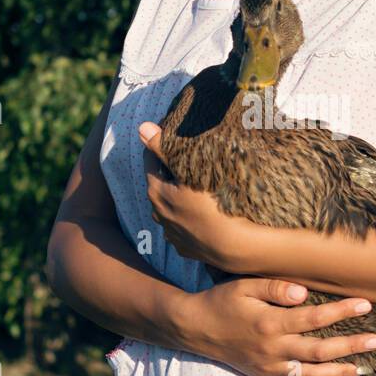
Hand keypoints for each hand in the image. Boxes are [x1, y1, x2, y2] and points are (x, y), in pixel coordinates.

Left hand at [138, 121, 259, 269]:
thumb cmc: (215, 204)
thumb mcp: (190, 172)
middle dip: (170, 173)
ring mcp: (171, 233)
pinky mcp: (185, 248)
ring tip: (198, 189)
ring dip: (179, 197)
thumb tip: (141, 127)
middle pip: (160, 185)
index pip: (150, 161)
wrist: (235, 247)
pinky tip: (203, 214)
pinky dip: (188, 218)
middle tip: (189, 162)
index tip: (175, 138)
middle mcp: (158, 214)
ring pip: (170, 207)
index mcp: (156, 192)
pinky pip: (183, 227)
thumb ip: (163, 149)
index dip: (161, 147)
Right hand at [181, 277, 375, 375]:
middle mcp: (273, 349)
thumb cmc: (223, 301)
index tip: (366, 305)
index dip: (342, 312)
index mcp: (270, 323)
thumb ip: (276, 287)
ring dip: (340, 372)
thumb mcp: (245, 285)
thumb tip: (305, 293)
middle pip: (320, 351)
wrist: (196, 328)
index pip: (314, 318)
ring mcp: (270, 367)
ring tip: (362, 367)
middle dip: (351, 347)